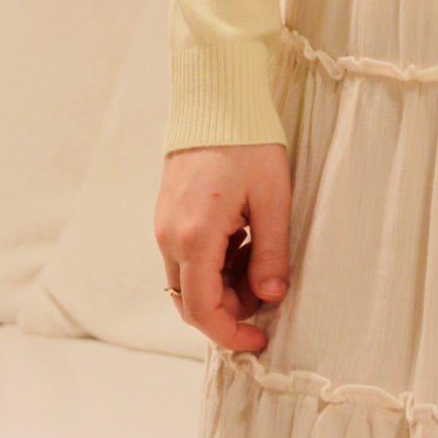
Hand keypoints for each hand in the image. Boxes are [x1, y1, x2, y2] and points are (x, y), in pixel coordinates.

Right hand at [154, 142, 290, 352]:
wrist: (216, 98)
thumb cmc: (248, 143)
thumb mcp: (273, 198)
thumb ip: (271, 253)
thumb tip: (272, 296)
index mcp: (195, 237)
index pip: (203, 311)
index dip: (232, 334)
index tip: (261, 339)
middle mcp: (170, 236)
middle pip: (192, 302)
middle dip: (230, 310)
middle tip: (268, 292)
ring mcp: (164, 226)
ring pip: (188, 282)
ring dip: (223, 286)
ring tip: (260, 257)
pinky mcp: (167, 215)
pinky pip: (186, 258)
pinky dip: (213, 264)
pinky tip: (243, 240)